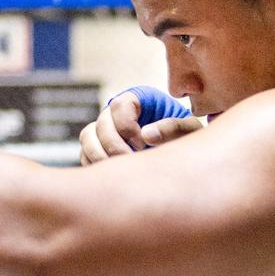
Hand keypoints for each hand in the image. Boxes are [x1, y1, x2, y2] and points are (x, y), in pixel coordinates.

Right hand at [79, 87, 200, 164]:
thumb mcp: (189, 130)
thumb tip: (146, 134)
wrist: (180, 156)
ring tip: (122, 171)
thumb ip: (174, 128)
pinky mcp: (98, 148)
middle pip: (100, 123)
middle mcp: (117, 112)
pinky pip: (85, 154)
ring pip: (88, 137)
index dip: (126, 126)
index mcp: (138, 99)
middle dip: (114, 145)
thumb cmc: (186, 138)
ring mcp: (105, 129)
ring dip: (101, 156)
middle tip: (132, 162)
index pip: (120, 104)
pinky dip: (96, 165)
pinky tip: (115, 176)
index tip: (142, 144)